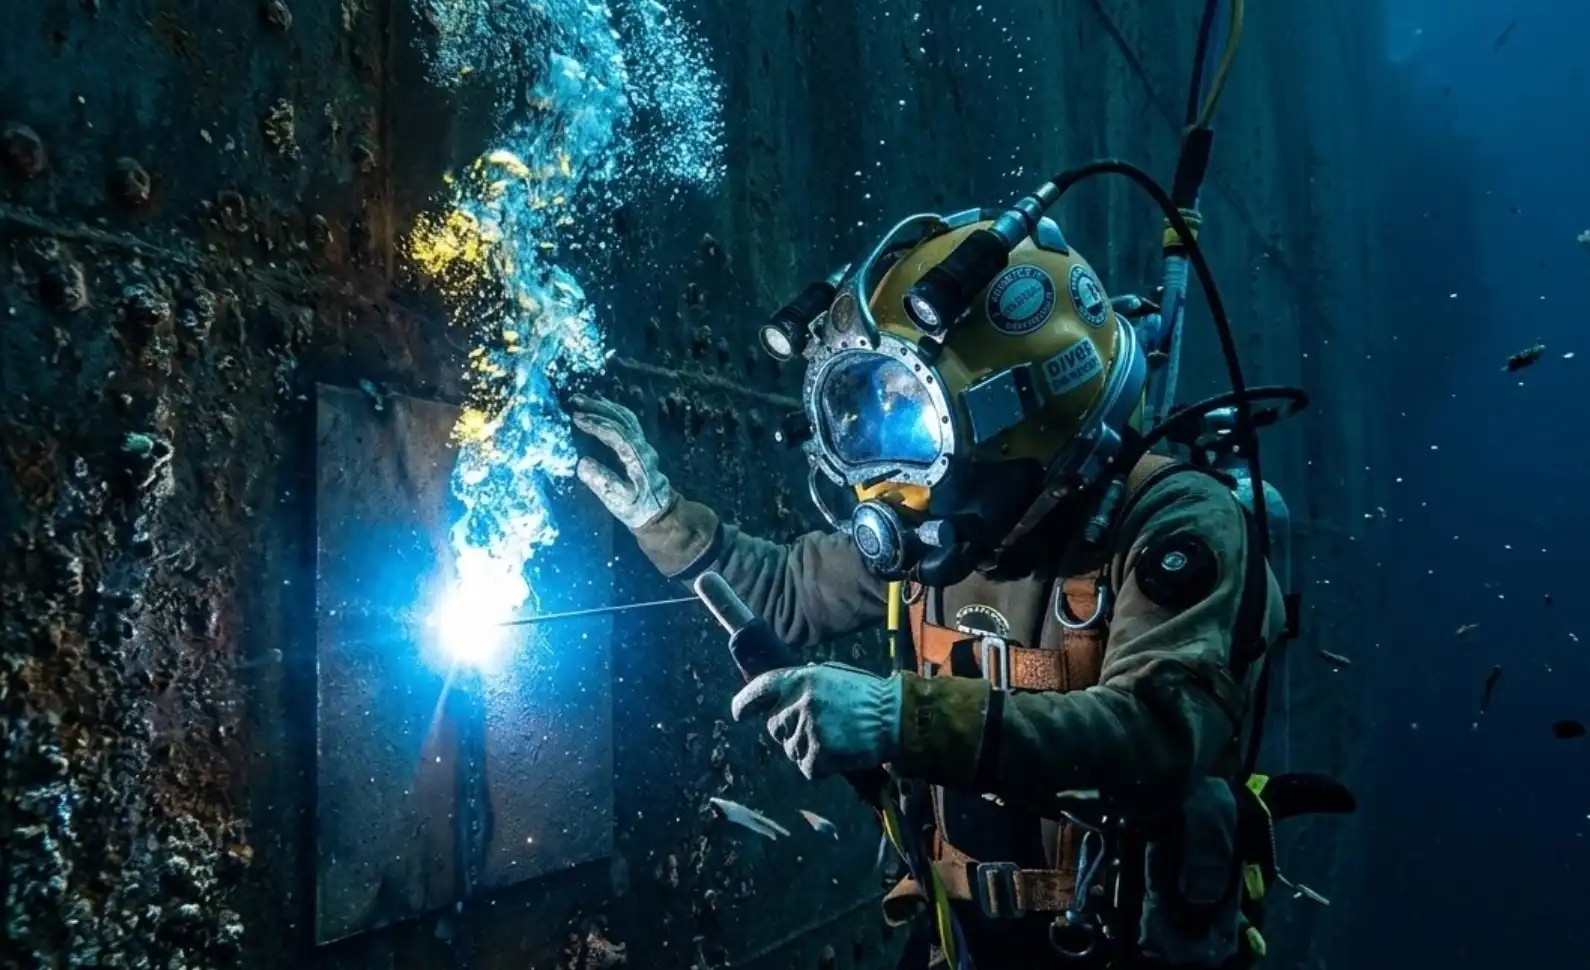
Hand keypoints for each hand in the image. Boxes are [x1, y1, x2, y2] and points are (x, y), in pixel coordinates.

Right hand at [570, 393, 673, 528]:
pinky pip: (628, 422)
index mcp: (637, 459)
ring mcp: (643, 445)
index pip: (617, 434)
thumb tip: (583, 463)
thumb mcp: (619, 502)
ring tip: (584, 399)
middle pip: (622, 419)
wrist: (660, 513)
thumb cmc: (638, 510)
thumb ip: (602, 483)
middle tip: (575, 400)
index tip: (576, 418)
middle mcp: (642, 447)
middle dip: (598, 408)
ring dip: (605, 406)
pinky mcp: (640, 446)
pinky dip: (612, 412)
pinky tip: (600, 408)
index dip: (596, 424)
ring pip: (626, 417)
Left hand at [731, 663, 901, 779]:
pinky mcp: (818, 754)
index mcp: (801, 678)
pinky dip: (820, 767)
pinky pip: (807, 768)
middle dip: (789, 731)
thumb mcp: (835, 674)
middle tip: (818, 729)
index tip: (738, 714)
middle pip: (774, 726)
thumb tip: (788, 685)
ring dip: (807, 750)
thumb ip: (808, 680)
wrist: (896, 718)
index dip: (745, 702)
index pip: (761, 688)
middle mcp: (799, 702)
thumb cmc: (869, 695)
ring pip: (790, 750)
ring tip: (835, 740)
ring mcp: (807, 729)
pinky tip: (840, 755)